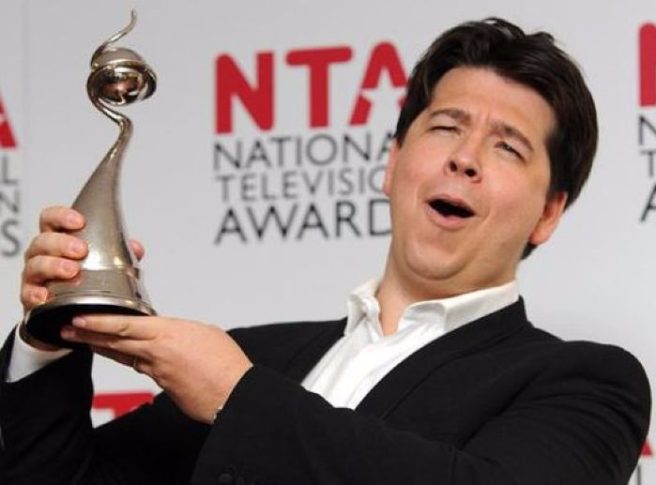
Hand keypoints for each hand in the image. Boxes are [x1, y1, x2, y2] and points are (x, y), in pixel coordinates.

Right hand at [20, 206, 144, 349]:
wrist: (67, 315)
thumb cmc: (84, 281)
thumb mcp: (103, 264)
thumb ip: (120, 254)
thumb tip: (136, 248)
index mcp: (58, 241)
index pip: (51, 220)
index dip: (61, 216)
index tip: (79, 221)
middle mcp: (42, 256)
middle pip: (42, 241)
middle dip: (61, 243)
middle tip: (81, 250)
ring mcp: (34, 277)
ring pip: (35, 265)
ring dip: (53, 266)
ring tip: (72, 271)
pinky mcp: (30, 299)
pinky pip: (28, 294)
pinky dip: (35, 294)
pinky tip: (46, 296)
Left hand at [61, 315, 252, 423]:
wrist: (234, 392)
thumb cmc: (226, 363)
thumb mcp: (205, 332)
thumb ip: (182, 330)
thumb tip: (173, 333)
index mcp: (169, 333)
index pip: (125, 325)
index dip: (98, 321)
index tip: (79, 318)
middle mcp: (157, 352)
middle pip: (115, 341)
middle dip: (88, 334)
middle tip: (68, 329)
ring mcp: (157, 371)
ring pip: (125, 356)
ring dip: (103, 347)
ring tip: (84, 339)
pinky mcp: (162, 385)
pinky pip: (142, 369)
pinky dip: (130, 360)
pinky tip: (124, 356)